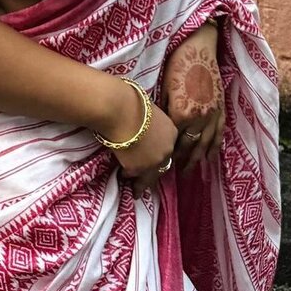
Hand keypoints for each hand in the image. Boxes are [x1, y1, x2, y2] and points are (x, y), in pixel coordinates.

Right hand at [99, 79, 179, 199]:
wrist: (118, 110)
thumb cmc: (130, 103)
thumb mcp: (149, 111)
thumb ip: (152, 123)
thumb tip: (144, 126)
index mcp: (172, 131)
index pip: (168, 147)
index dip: (159, 152)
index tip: (153, 157)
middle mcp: (167, 149)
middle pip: (162, 163)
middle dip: (154, 169)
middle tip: (146, 176)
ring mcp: (154, 161)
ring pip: (149, 175)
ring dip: (141, 180)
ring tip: (135, 188)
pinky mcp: (139, 168)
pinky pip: (133, 175)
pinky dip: (128, 175)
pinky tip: (123, 176)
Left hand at [161, 22, 224, 172]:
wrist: (198, 46)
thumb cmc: (176, 63)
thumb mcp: (163, 88)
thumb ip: (163, 111)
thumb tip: (157, 129)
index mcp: (181, 113)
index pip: (173, 141)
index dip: (166, 152)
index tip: (159, 161)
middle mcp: (199, 118)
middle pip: (190, 147)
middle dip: (181, 160)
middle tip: (174, 173)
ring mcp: (213, 114)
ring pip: (206, 144)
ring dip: (198, 159)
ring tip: (191, 171)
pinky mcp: (221, 107)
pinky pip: (220, 133)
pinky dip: (215, 147)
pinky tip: (211, 157)